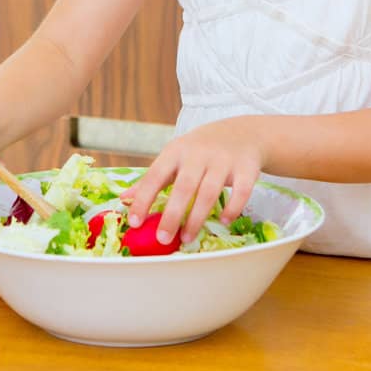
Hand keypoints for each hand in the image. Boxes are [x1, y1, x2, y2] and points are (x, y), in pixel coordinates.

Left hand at [124, 117, 267, 246]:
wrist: (241, 132)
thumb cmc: (200, 149)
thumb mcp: (174, 157)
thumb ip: (152, 178)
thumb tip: (124, 199)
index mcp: (176, 151)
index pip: (155, 176)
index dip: (143, 199)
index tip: (134, 222)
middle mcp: (198, 154)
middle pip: (184, 187)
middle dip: (172, 215)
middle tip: (162, 238)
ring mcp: (223, 160)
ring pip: (209, 192)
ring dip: (197, 218)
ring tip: (187, 238)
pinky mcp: (246, 168)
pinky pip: (241, 191)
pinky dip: (232, 208)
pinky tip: (224, 221)